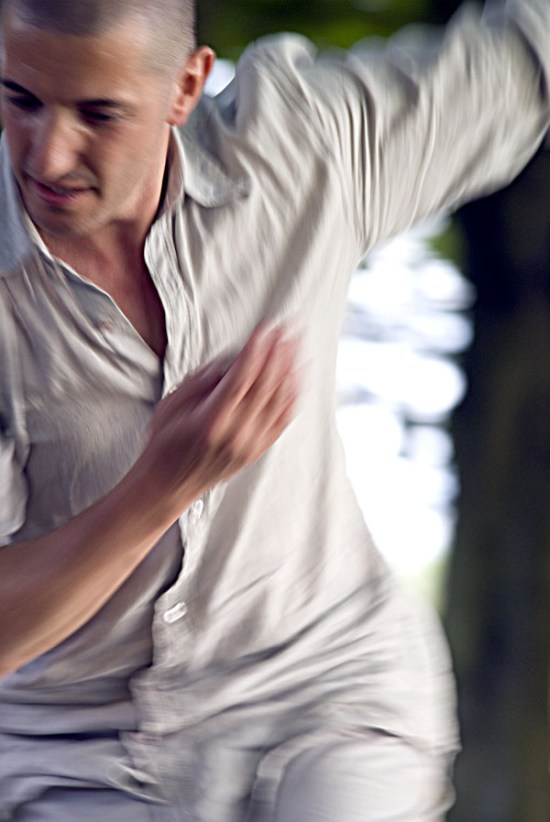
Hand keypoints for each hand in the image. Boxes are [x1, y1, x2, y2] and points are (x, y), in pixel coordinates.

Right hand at [140, 324, 298, 508]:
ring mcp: (251, 444)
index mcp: (212, 421)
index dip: (257, 350)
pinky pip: (284, 418)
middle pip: (266, 386)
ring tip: (295, 344)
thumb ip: (201, 381)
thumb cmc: (165, 442)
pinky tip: (296, 374)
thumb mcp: (171, 405)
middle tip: (286, 329)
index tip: (265, 328)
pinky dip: (292, 393)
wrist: (169, 484)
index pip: (242, 378)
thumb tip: (231, 360)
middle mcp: (236, 434)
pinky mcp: (259, 450)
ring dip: (289, 368)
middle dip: (278, 353)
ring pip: (279, 401)